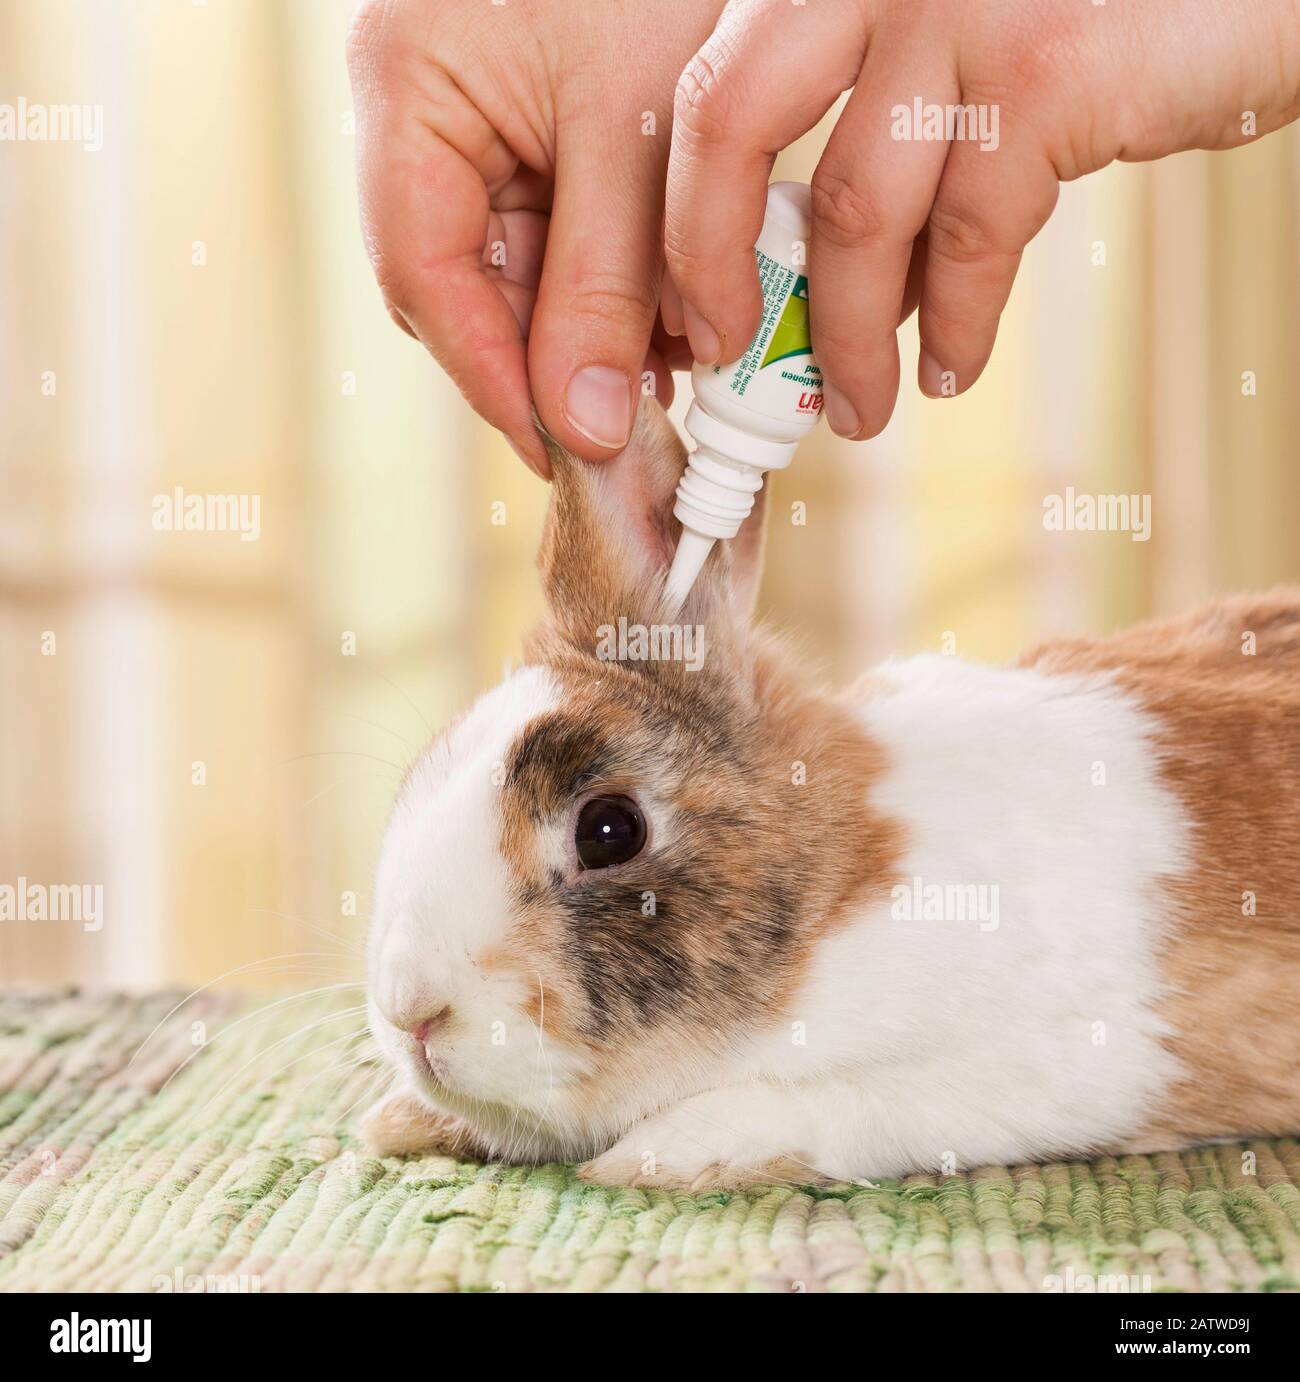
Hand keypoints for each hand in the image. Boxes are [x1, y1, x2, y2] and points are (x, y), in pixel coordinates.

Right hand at [347, 0, 719, 474]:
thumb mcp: (636, 131)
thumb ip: (605, 283)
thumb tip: (584, 427)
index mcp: (409, 89)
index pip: (426, 272)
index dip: (491, 373)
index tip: (560, 446)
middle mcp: (427, 114)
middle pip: (471, 284)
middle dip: (556, 354)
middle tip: (633, 412)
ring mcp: (482, 122)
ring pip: (524, 271)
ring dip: (598, 325)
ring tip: (674, 355)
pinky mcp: (540, 130)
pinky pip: (565, 234)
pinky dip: (620, 280)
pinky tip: (675, 309)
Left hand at [665, 0, 1299, 438]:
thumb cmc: (1102, 9)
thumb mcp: (960, 47)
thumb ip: (889, 135)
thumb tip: (840, 284)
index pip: (712, 85)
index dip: (687, 213)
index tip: (696, 308)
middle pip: (732, 124)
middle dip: (714, 264)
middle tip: (729, 360)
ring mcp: (959, 8)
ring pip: (853, 211)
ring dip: (849, 337)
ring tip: (860, 408)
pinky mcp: (1048, 72)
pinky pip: (970, 240)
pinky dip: (958, 325)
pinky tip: (953, 367)